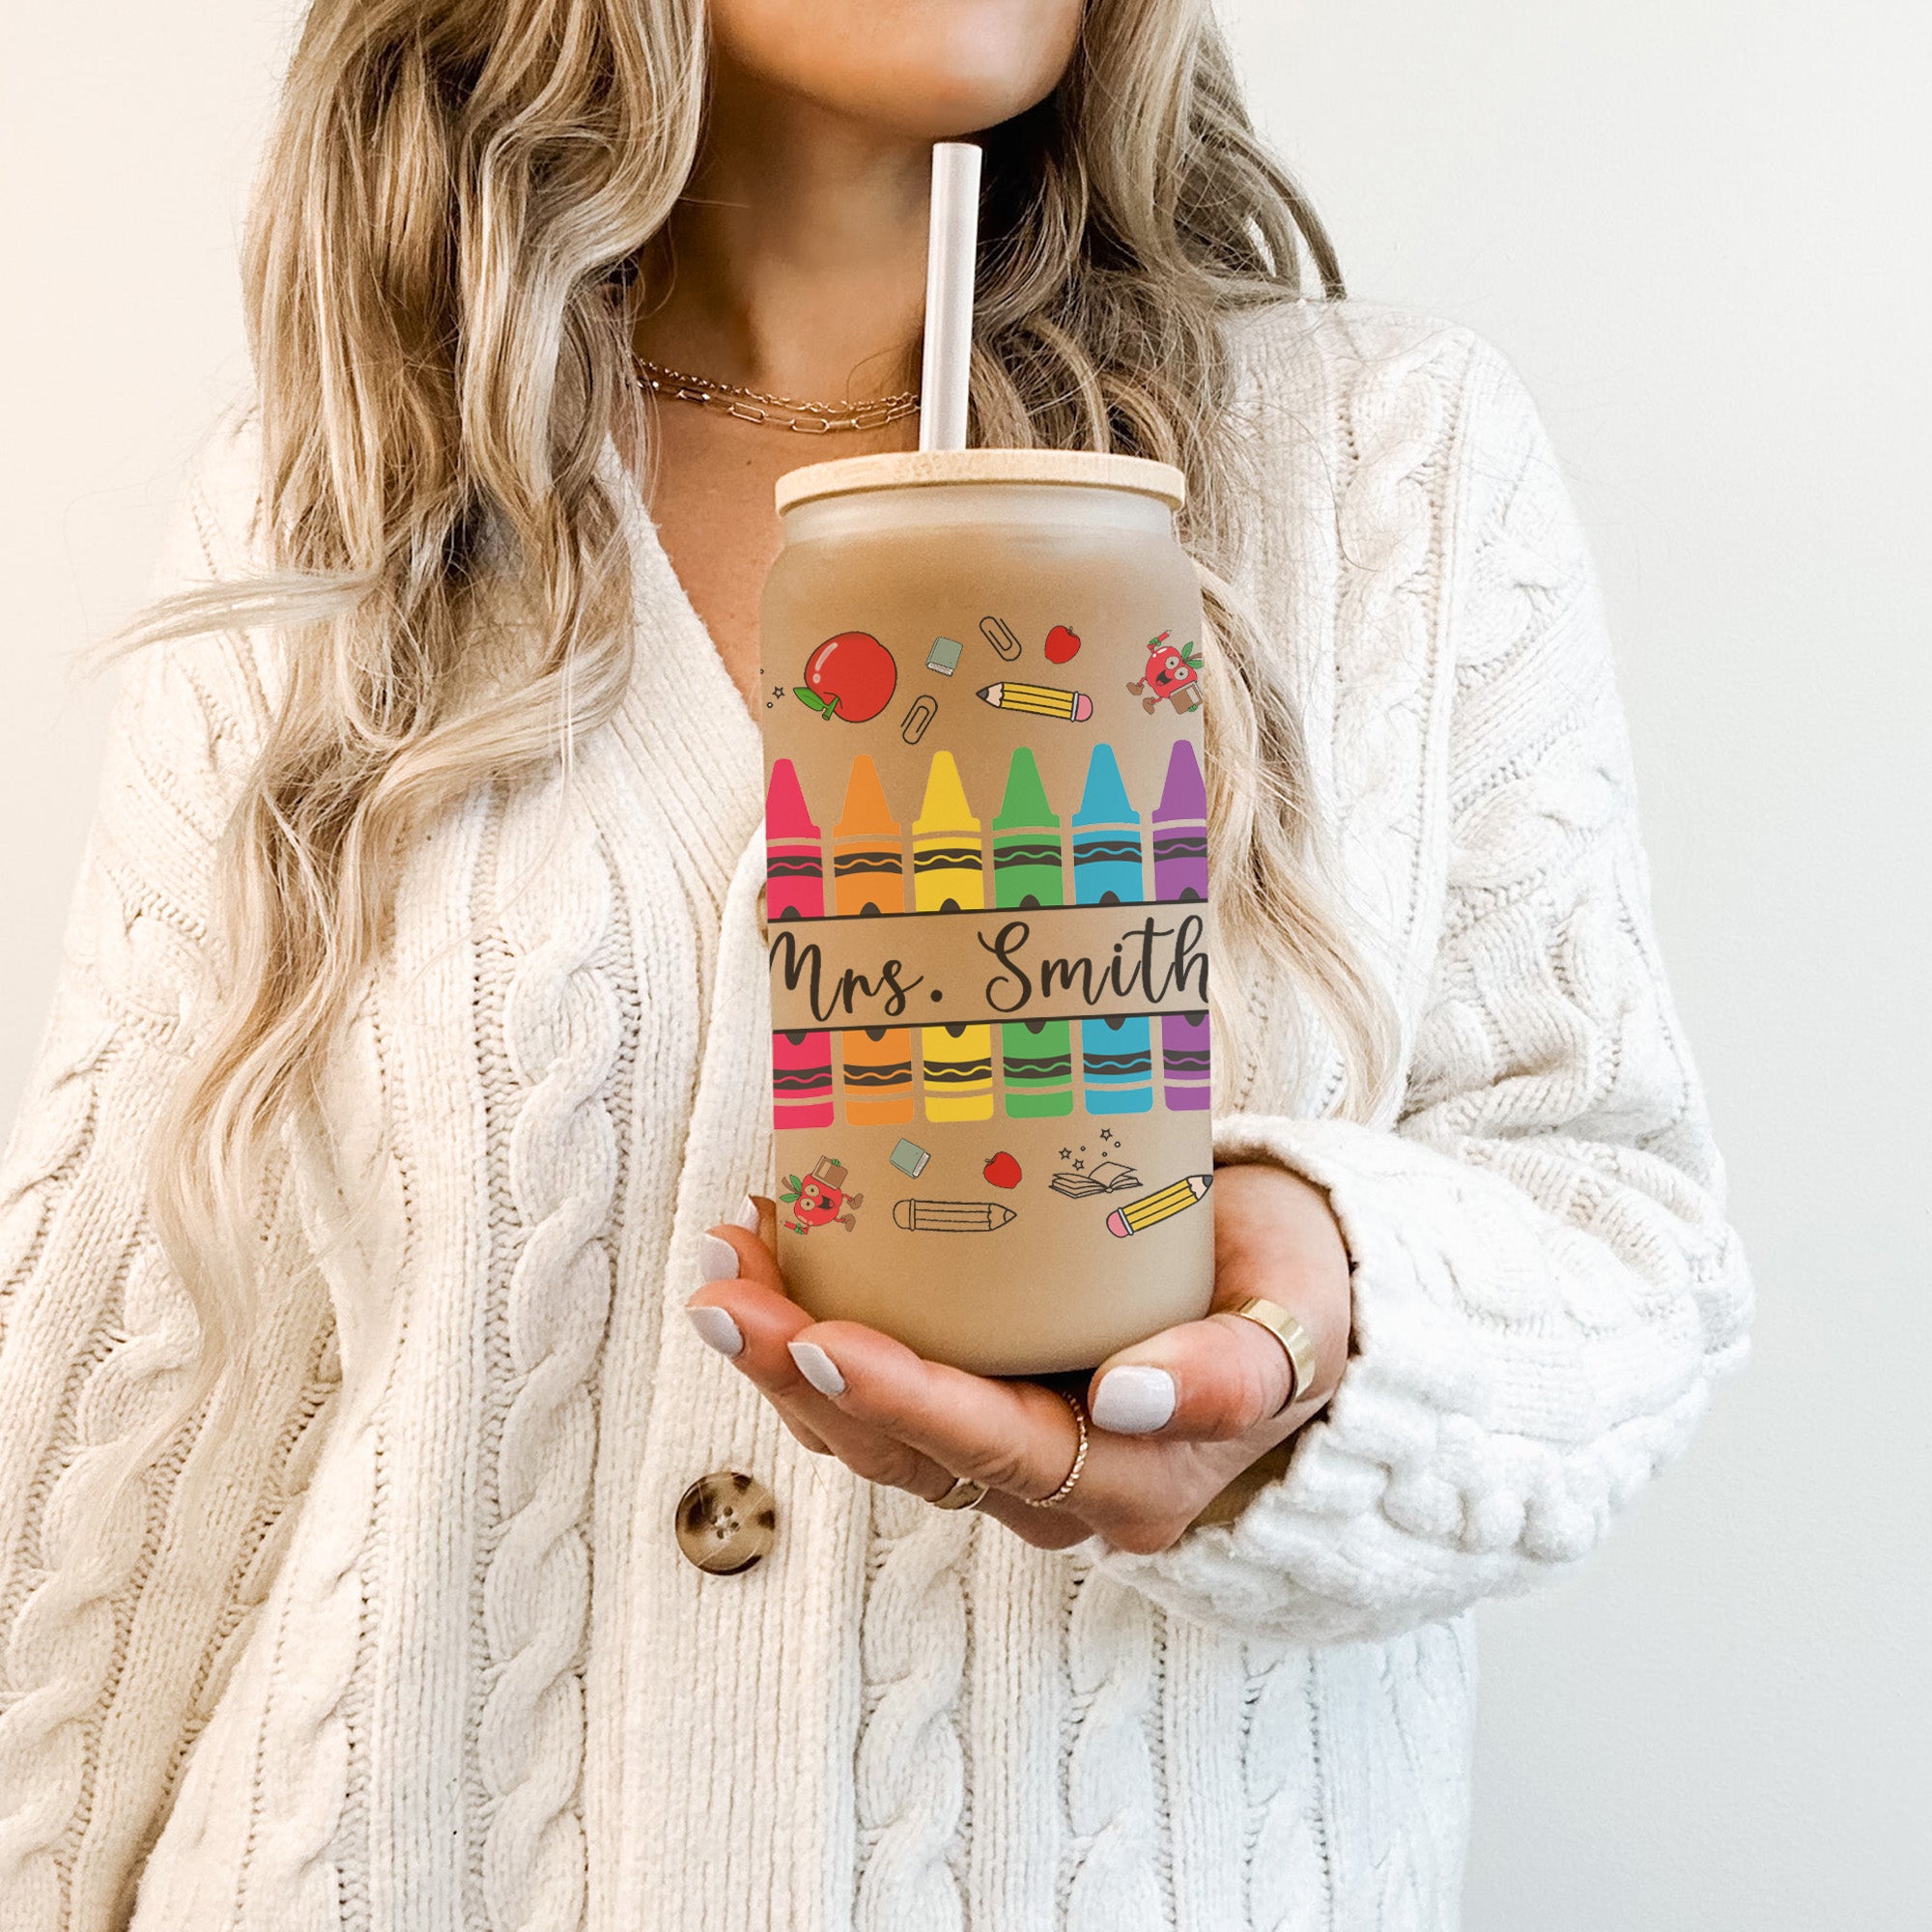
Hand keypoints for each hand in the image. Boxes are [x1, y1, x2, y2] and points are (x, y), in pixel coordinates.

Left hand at [684, 1161, 1352, 1555]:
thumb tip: (1125, 1396)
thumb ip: (1231, 1370)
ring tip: (729, 1257)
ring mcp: (1008, 1447)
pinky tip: (782, 1248)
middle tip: (724, 1290)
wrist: (1302, 1296)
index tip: (818, 1341)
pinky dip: (816, 1326)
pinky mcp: (982, 1398)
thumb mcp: (1298, 1325)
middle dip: (797, 1374)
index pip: (993, 1449)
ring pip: (869, 1427)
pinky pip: (881, 1385)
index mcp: (1131, 1479)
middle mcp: (1054, 1483)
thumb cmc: (1301, 1298)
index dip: (900, 1401)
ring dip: (784, 1350)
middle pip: (900, 1449)